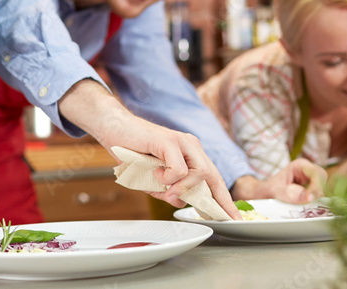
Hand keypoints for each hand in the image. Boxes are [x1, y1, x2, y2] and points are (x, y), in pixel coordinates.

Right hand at [58, 80, 240, 219]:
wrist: (114, 129)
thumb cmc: (132, 152)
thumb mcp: (153, 179)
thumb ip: (168, 190)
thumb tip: (180, 201)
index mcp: (190, 154)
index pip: (213, 178)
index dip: (223, 199)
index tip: (232, 217)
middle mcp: (191, 146)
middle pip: (213, 176)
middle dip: (218, 199)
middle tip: (217, 216)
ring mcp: (182, 142)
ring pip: (200, 172)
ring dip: (183, 188)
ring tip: (165, 189)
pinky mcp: (169, 141)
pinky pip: (179, 169)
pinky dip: (168, 178)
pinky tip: (155, 173)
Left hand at [232, 159, 326, 203]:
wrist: (262, 196)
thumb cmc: (267, 190)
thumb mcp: (274, 191)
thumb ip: (287, 193)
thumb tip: (306, 197)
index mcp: (300, 166)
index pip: (316, 173)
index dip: (316, 185)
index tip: (310, 199)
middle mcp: (308, 172)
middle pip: (323, 181)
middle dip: (319, 193)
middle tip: (312, 206)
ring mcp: (311, 183)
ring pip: (323, 190)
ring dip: (319, 200)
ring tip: (310, 210)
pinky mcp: (312, 193)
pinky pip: (319, 198)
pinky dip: (316, 205)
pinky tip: (309, 211)